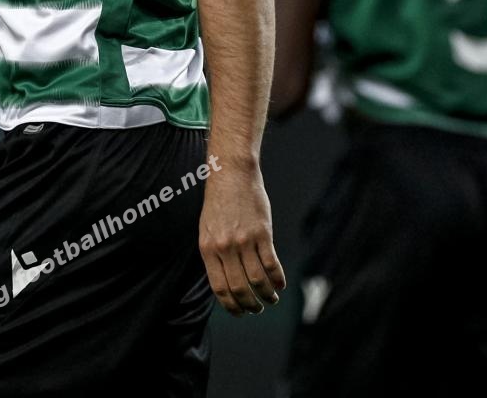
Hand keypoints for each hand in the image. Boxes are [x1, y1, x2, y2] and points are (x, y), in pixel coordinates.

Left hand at [199, 162, 285, 315]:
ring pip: (258, 280)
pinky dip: (278, 279)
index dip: (231, 306)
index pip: (219, 288)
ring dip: (267, 295)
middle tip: (258, 309)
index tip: (240, 312)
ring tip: (272, 299)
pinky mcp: (263, 233)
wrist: (231, 175)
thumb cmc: (219, 204)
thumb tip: (225, 284)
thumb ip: (214, 255)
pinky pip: (272, 264)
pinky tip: (280, 284)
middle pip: (240, 288)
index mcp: (208, 248)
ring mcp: (244, 240)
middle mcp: (225, 247)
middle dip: (250, 305)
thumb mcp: (207, 230)